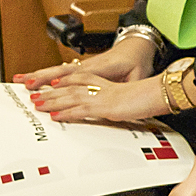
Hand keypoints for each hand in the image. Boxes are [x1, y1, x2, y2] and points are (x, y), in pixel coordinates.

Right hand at [14, 38, 153, 89]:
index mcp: (103, 67)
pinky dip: (44, 75)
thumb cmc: (138, 62)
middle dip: (43, 77)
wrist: (137, 46)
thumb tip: (127, 95)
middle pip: (62, 70)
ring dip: (38, 75)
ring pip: (57, 70)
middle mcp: (89, 64)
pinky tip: (31, 79)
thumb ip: (130, 86)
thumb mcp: (139, 75)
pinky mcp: (81, 67)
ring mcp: (83, 65)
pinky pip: (59, 71)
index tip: (51, 85)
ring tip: (20, 80)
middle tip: (26, 84)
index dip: (67, 79)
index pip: (81, 74)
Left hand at [27, 73, 167, 126]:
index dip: (65, 81)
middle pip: (70, 87)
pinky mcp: (105, 107)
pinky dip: (66, 113)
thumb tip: (118, 110)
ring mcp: (102, 96)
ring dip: (52, 101)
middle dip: (51, 91)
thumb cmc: (151, 97)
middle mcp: (102, 88)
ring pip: (71, 97)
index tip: (52, 83)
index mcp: (108, 85)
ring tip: (38, 105)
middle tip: (34, 95)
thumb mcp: (132, 100)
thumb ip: (120, 104)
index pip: (81, 78)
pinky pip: (81, 110)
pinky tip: (55, 116)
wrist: (161, 93)